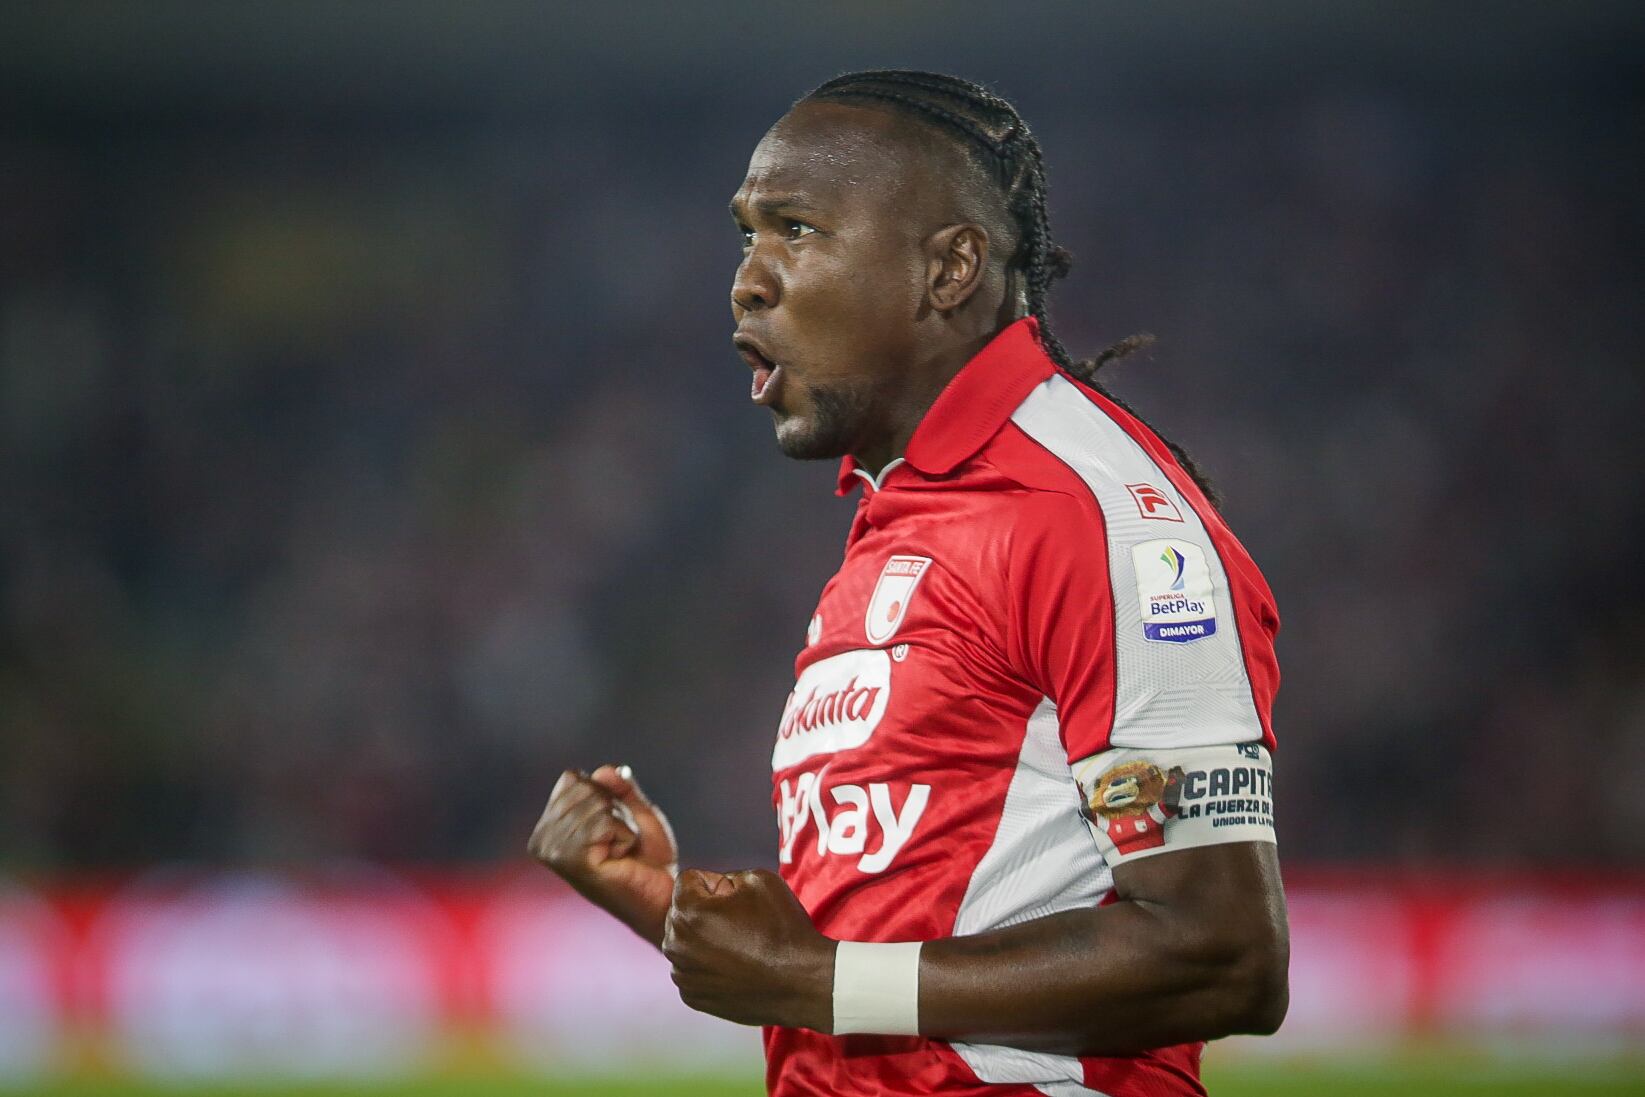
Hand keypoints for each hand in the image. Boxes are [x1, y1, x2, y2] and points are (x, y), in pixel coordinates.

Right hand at [528, 764, 678, 946]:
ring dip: (623, 826)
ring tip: (621, 853)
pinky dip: (626, 836)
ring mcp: (553, 852)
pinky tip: (621, 861)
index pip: (573, 778)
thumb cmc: (647, 860)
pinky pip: (607, 822)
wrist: (663, 897)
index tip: (612, 829)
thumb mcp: (634, 812)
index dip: (606, 796)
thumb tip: (605, 771)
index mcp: (547, 826)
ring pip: (598, 804)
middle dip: (616, 811)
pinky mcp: (573, 862)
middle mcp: (541, 839)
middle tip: (620, 844)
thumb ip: (619, 788)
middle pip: (586, 788)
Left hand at [662, 867, 833, 1030]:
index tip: (738, 900)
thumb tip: (715, 890)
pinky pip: (692, 970)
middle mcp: (675, 944)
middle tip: (741, 923)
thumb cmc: (781, 929)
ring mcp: (682, 975)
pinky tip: (735, 968)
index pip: (688, 881)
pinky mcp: (693, 997)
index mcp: (687, 912)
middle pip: (683, 912)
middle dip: (705, 911)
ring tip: (739, 947)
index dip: (716, 883)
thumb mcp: (758, 879)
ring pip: (686, 942)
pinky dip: (708, 966)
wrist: (801, 982)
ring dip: (704, 939)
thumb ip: (726, 876)